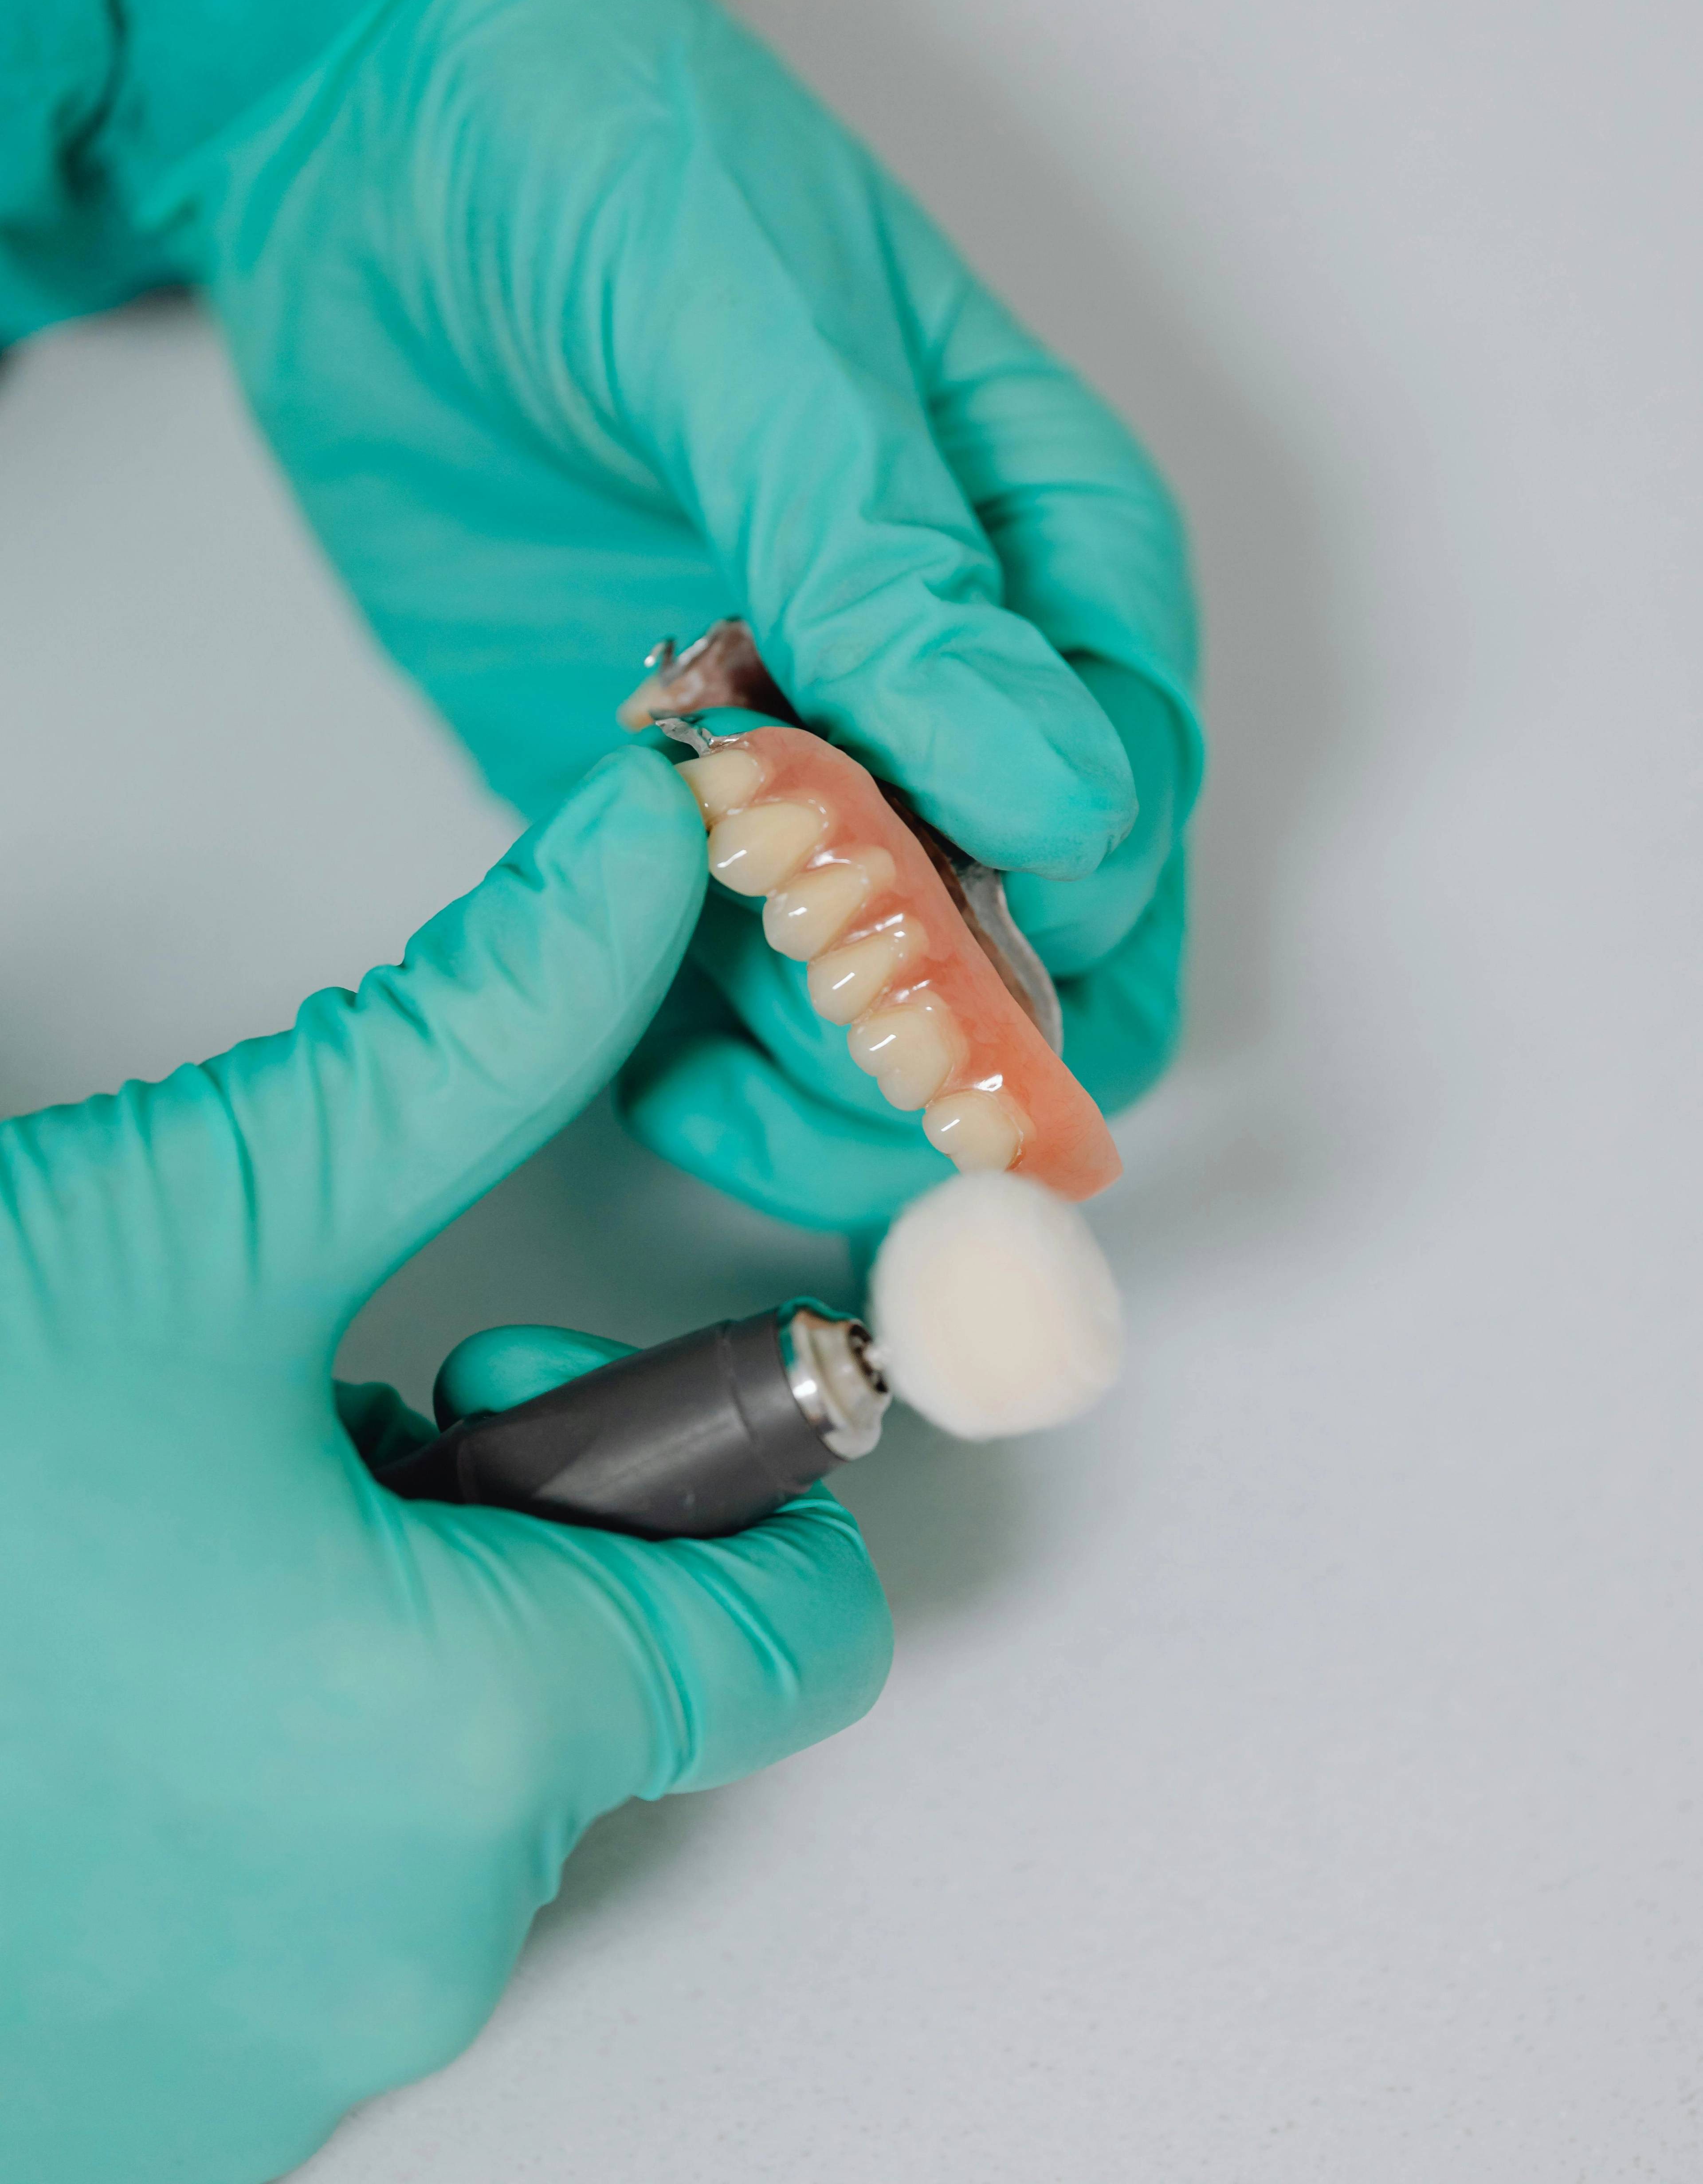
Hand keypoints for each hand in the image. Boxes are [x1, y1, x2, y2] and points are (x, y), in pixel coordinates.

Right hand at [0, 749, 890, 2183]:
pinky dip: (239, 1780)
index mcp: (476, 1748)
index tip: (520, 1378)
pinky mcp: (132, 2118)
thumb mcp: (209, 1213)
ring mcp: (256, 2072)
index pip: (795, 1629)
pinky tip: (89, 1676)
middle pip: (596, 1695)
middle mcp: (399, 1956)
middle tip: (298, 1428)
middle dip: (492, 1540)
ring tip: (154, 1546)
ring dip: (351, 1650)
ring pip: (433, 1802)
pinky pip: (290, 1918)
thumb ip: (485, 1039)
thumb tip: (642, 859)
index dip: (712, 1474)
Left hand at [180, 0, 1203, 1234]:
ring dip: (831, 1083)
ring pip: (899, 1004)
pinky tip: (640, 1067)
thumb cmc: (601, 153)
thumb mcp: (757, 320)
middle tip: (814, 1056)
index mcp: (1053, 545)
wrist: (365, 133)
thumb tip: (1050, 780)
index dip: (1050, 912)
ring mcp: (814, 753)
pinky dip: (706, 1064)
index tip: (914, 937)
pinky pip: (728, 993)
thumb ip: (890, 556)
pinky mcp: (664, 807)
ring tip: (708, 1081)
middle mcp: (962, 673)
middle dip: (955, 1043)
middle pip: (1049, 941)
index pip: (1129, 792)